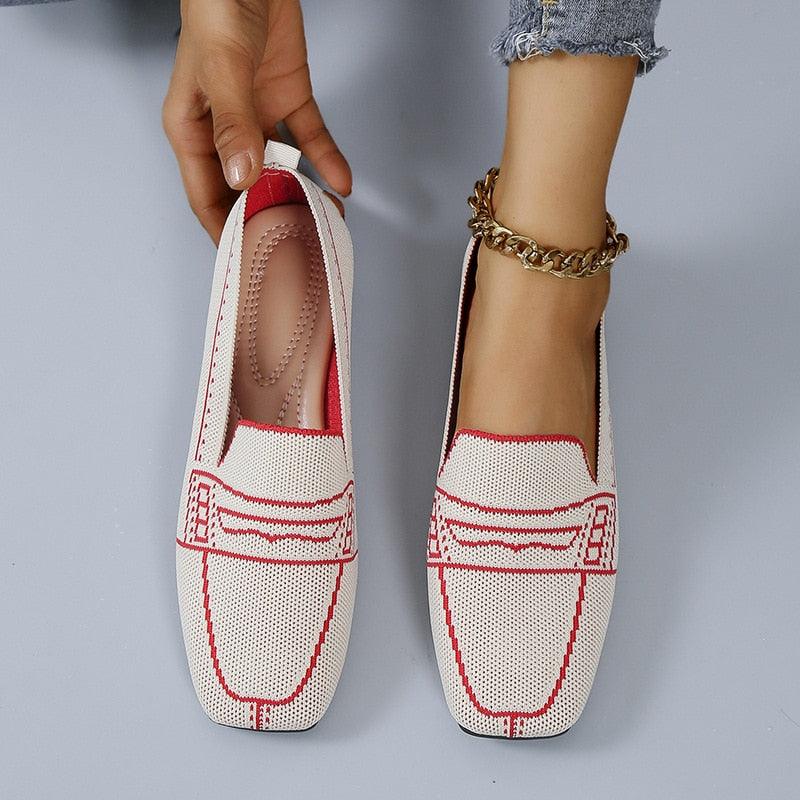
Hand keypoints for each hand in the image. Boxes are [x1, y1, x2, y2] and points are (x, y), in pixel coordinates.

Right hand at [163, 0, 350, 241]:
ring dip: (305, 194)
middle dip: (272, 219)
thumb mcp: (223, 70)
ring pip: (283, 169)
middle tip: (298, 246)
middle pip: (248, 190)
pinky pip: (309, 138)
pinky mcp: (288, 99)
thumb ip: (234, 125)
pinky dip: (327, 159)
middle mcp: (226, 131)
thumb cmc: (218, 7)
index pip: (206, 196)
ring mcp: (259, 117)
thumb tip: (242, 177)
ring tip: (328, 220)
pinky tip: (342, 181)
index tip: (249, 260)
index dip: (227, 231)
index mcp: (193, 130)